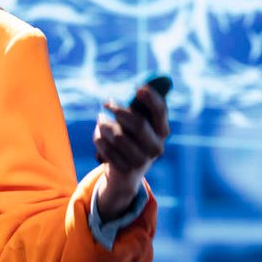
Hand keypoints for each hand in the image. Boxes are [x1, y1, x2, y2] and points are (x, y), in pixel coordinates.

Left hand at [91, 84, 169, 219]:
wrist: (124, 174)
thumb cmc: (130, 139)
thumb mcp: (135, 124)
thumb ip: (135, 109)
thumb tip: (128, 93)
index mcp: (162, 131)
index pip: (160, 111)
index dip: (151, 98)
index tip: (138, 87)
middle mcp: (157, 147)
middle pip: (139, 123)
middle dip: (120, 111)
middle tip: (106, 104)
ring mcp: (143, 160)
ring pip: (118, 136)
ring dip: (105, 126)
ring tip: (101, 123)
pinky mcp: (126, 169)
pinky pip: (106, 148)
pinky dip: (99, 139)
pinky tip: (100, 138)